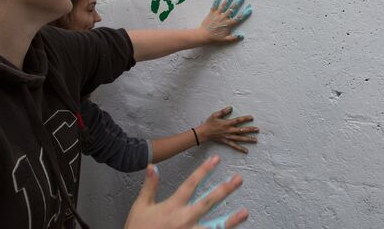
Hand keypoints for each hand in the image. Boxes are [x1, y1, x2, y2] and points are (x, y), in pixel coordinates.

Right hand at [125, 156, 247, 228]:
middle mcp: (184, 219)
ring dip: (231, 220)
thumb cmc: (138, 228)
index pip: (191, 184)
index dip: (204, 170)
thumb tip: (152, 166)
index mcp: (172, 206)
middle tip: (238, 179)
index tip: (216, 159)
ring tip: (245, 212)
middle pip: (208, 202)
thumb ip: (150, 186)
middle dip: (224, 190)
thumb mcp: (141, 206)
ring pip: (214, 226)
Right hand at [196, 107, 258, 153]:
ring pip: (240, 138)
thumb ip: (223, 111)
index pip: (238, 120)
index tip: (252, 117)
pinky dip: (240, 148)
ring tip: (255, 140)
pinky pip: (234, 146)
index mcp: (227, 123)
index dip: (245, 118)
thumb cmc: (210, 123)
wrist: (204, 133)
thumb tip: (230, 108)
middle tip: (257, 129)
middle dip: (250, 130)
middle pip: (241, 130)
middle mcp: (229, 130)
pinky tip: (246, 151)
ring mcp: (228, 137)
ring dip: (248, 139)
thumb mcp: (215, 115)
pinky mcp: (226, 141)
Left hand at [199, 0, 251, 43]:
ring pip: (224, 5)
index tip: (250, 8)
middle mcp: (224, 18)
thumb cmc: (214, 39)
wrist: (203, 36)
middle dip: (238, 2)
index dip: (245, 13)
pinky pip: (215, 4)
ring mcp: (218, 14)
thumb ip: (234, 38)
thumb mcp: (225, 40)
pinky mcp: (212, 13)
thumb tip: (242, 36)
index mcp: (228, 24)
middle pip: (232, 9)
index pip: (239, 18)